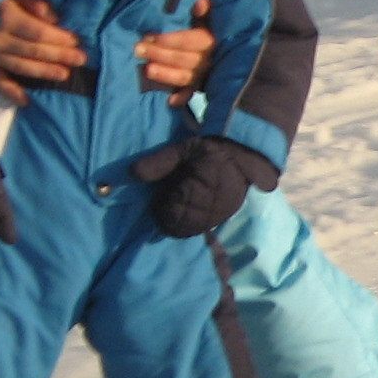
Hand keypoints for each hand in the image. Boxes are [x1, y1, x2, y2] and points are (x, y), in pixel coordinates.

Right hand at [0, 0, 86, 107]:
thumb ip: (31, 1)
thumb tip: (53, 18)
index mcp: (6, 16)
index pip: (37, 32)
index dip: (58, 38)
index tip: (76, 41)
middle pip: (33, 50)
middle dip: (58, 55)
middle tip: (80, 59)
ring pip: (20, 66)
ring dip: (43, 72)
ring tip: (64, 75)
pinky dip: (11, 92)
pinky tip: (27, 100)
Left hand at [134, 136, 278, 238]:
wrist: (245, 152)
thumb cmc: (209, 148)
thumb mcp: (182, 149)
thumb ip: (159, 162)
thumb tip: (132, 173)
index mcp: (197, 187)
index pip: (171, 209)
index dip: (159, 208)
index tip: (156, 200)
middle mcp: (210, 204)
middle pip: (180, 222)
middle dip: (167, 218)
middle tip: (161, 207)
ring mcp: (220, 212)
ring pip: (191, 228)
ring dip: (179, 224)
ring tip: (172, 213)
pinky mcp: (226, 216)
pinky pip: (204, 228)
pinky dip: (192, 226)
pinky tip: (186, 218)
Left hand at [136, 0, 213, 97]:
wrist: (227, 54)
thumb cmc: (208, 33)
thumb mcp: (208, 21)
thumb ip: (205, 13)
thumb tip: (201, 2)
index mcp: (210, 41)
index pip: (190, 40)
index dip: (172, 39)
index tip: (153, 36)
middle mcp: (207, 60)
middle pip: (183, 58)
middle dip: (160, 54)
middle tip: (138, 49)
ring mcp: (202, 75)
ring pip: (184, 76)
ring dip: (165, 74)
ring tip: (146, 70)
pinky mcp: (198, 87)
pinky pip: (190, 94)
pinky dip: (181, 98)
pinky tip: (170, 101)